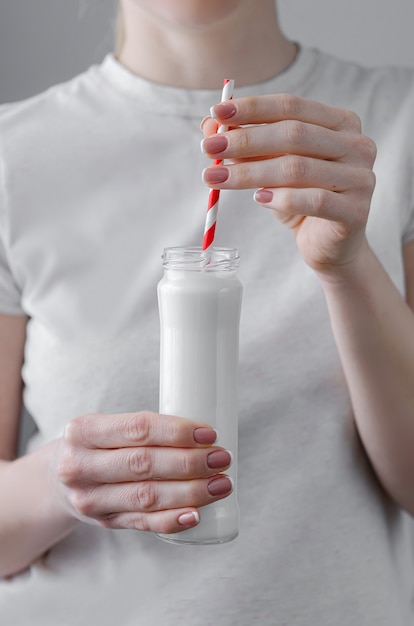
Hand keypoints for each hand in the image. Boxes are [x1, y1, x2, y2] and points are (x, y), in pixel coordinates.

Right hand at [54, 411, 232, 533]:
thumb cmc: (97, 445)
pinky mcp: (104, 522)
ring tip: (221, 484)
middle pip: (144, 464)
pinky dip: (172, 520)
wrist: (57, 479)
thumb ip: (143, 429)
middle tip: (222, 459)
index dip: (177, 432)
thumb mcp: (105, 426)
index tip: (209, 434)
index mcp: (84, 430)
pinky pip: (143, 523)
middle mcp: (81, 465)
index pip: (138, 428)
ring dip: (190, 492)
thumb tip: (204, 434)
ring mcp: (91, 498)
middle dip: (190, 463)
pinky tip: (196, 514)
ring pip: (147, 496)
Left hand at [201, 94, 376, 274]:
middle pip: (294, 134)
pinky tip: (258, 199)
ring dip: (251, 172)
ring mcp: (361, 178)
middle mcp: (357, 145)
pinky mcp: (356, 211)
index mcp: (340, 123)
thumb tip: (208, 125)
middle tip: (209, 148)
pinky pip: (315, 201)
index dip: (253, 108)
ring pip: (298, 168)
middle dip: (245, 140)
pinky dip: (282, 199)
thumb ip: (246, 144)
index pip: (292, 106)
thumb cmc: (300, 199)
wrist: (328, 245)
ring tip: (216, 178)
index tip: (216, 114)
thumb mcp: (270, 167)